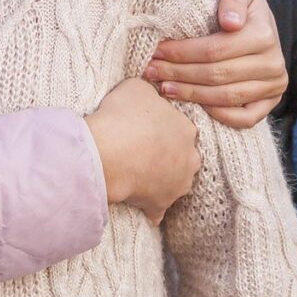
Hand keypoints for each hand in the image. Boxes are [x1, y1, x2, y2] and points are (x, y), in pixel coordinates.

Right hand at [85, 78, 199, 225]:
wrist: (107, 153)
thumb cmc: (122, 116)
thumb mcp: (136, 87)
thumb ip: (150, 92)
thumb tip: (151, 95)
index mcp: (186, 129)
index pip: (179, 126)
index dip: (161, 125)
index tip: (145, 125)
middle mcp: (190, 159)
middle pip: (181, 155)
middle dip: (166, 153)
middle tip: (141, 147)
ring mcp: (177, 185)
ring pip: (172, 182)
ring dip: (159, 178)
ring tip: (134, 169)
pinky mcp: (160, 205)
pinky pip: (156, 208)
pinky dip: (147, 205)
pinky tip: (135, 197)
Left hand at [142, 0, 286, 128]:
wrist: (254, 20)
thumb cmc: (234, 4)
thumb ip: (231, 0)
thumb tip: (230, 23)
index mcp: (264, 34)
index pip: (215, 49)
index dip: (182, 52)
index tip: (156, 50)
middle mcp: (273, 63)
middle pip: (217, 74)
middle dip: (178, 73)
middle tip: (150, 71)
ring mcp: (274, 85)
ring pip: (227, 97)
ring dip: (191, 94)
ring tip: (163, 87)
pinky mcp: (271, 102)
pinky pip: (245, 118)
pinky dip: (218, 114)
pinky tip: (193, 105)